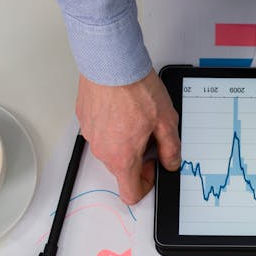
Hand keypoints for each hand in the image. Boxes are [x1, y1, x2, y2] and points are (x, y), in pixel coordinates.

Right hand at [75, 69, 180, 204]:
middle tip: (150, 134)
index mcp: (122, 157)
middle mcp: (102, 150)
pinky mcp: (84, 119)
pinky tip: (123, 107)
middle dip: (138, 158)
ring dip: (125, 141)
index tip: (154, 166)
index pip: (130, 193)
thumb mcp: (166, 121)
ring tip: (137, 116)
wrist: (111, 62)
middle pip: (121, 169)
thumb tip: (171, 162)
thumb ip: (171, 148)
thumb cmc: (135, 89)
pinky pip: (100, 131)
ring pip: (110, 149)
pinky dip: (112, 126)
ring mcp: (90, 134)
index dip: (146, 185)